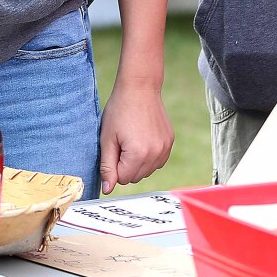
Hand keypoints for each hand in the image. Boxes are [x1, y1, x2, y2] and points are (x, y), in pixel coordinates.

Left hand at [97, 80, 172, 194]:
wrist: (140, 87)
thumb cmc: (120, 110)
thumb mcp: (107, 139)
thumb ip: (107, 167)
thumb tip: (107, 189)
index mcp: (138, 154)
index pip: (122, 179)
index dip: (114, 165)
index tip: (114, 147)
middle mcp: (155, 154)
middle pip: (135, 177)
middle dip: (126, 165)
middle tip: (122, 141)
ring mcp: (165, 148)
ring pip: (147, 171)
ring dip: (138, 162)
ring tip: (132, 138)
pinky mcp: (170, 142)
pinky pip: (157, 161)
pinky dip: (148, 156)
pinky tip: (142, 139)